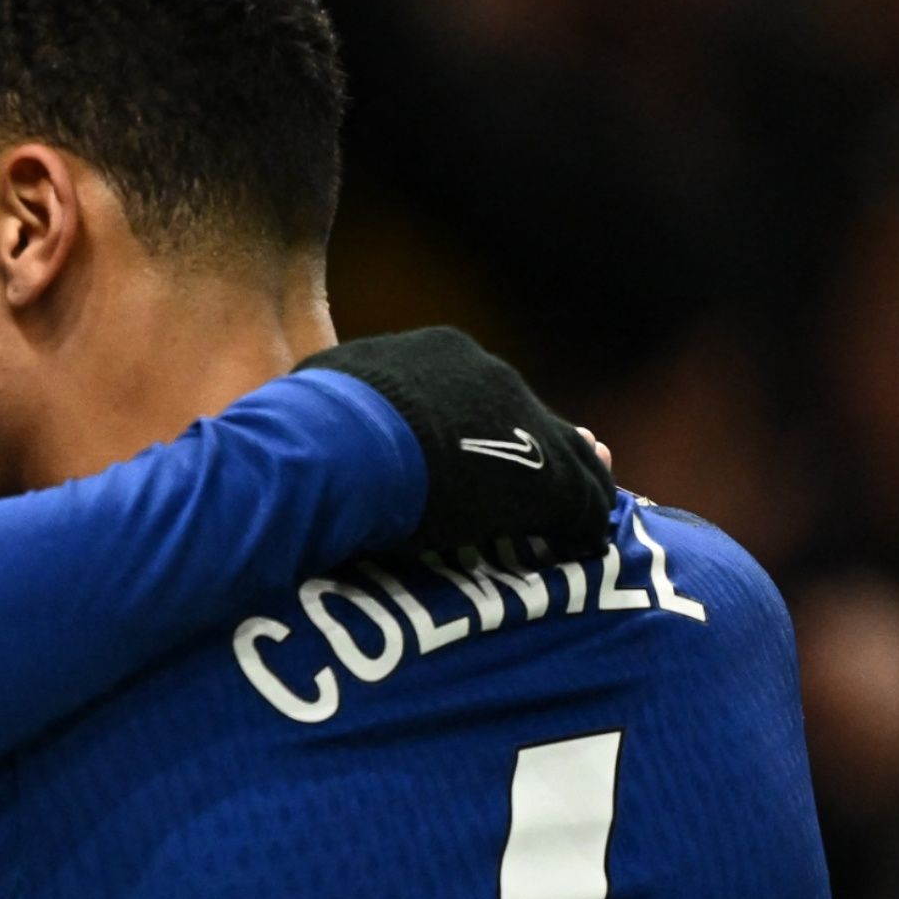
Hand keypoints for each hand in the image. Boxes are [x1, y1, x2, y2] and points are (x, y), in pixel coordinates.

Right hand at [301, 329, 618, 560]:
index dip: (471, 426)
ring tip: (561, 522)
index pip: (473, 390)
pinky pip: (584, 502)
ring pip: (568, 455)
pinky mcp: (549, 476)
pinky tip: (573, 545)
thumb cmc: (314, 424)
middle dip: (521, 451)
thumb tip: (315, 409)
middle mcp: (491, 376)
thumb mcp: (322, 392)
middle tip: (510, 490)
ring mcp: (528, 423)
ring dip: (566, 485)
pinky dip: (580, 524)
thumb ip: (343, 399)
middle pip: (524, 417)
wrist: (344, 448)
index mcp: (439, 353)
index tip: (459, 457)